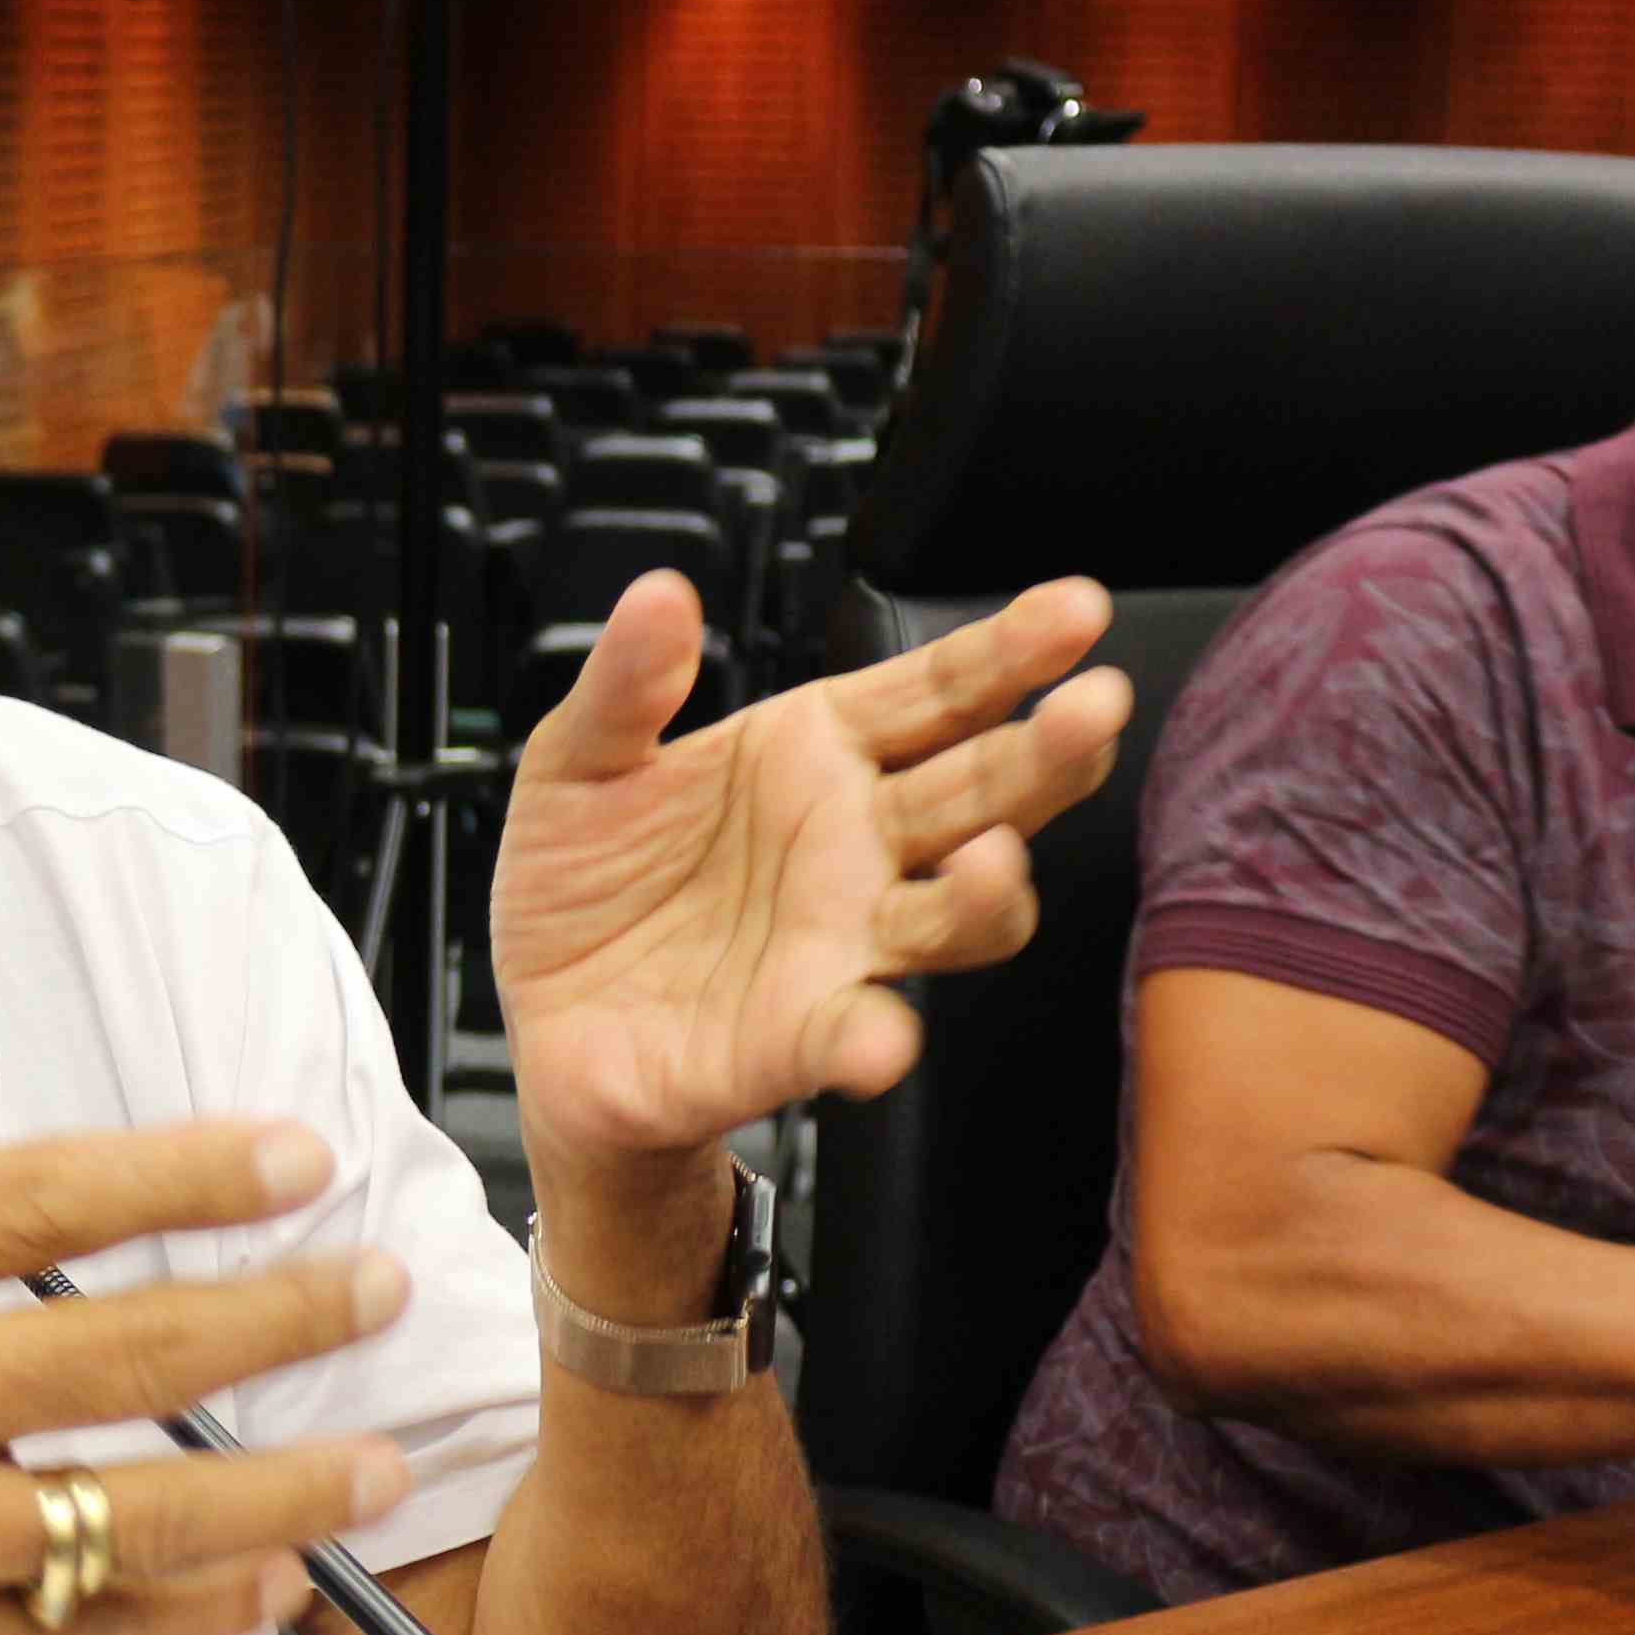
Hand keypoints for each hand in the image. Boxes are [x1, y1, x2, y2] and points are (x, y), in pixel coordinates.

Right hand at [0, 935, 416, 1634]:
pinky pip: (78, 1632)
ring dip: (278, 1486)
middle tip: (378, 1283)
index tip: (293, 1156)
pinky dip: (187, 1609)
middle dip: (278, 1314)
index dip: (186, 1174)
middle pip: (120, 1347)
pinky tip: (270, 1582)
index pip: (39, 1197)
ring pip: (130, 1509)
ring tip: (383, 1460)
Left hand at [484, 572, 1128, 1156]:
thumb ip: (624, 685)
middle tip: (1093, 709)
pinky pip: (854, 1037)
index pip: (939, 692)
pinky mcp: (798, 1037)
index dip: (1010, 651)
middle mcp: (858, 846)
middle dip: (1045, 752)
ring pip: (960, 917)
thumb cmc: (587, 881)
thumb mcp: (579, 760)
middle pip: (982, 792)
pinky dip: (873, 1040)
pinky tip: (880, 1038)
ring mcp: (842, 944)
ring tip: (995, 858)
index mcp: (818, 753)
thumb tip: (659, 593)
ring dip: (991, 894)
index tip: (1077, 609)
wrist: (542, 1013)